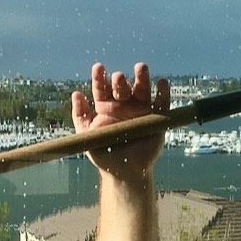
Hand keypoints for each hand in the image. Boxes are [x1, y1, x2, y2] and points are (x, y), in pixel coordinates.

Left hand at [71, 62, 170, 179]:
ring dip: (142, 78)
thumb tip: (76, 93)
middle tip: (118, 77)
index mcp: (106, 106)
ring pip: (142, 90)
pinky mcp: (157, 118)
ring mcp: (141, 110)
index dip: (99, 78)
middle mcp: (124, 104)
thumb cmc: (103, 153)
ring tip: (141, 67)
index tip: (98, 68)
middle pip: (122, 87)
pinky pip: (162, 103)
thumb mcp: (87, 136)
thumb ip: (81, 116)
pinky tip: (162, 83)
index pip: (102, 88)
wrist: (123, 172)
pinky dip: (163, 93)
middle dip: (120, 81)